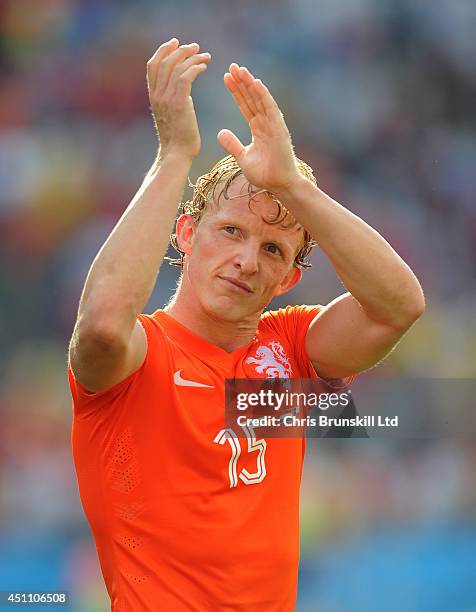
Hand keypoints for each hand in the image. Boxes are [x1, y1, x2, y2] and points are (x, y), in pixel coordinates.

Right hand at [147, 38, 210, 160]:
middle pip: (164, 62)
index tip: (176, 42)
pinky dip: (195, 68)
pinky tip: (204, 67)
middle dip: (180, 50)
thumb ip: (173, 97)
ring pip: (176, 68)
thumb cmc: (178, 139)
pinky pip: (186, 77)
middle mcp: (157, 95)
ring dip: (192, 58)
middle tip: (195, 47)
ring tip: (205, 56)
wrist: (177, 154)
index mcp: (153, 96)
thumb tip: (182, 87)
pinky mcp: (179, 104)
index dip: (163, 50)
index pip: (152, 65)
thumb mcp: (171, 113)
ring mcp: (166, 99)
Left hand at [218, 64, 300, 191]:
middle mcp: (266, 123)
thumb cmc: (265, 174)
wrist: (279, 185)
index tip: (225, 78)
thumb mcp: (242, 158)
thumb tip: (220, 133)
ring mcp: (273, 124)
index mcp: (258, 128)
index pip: (244, 105)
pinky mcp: (279, 128)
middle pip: (251, 98)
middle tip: (232, 66)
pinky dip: (263, 95)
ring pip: (260, 99)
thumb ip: (233, 144)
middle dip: (241, 82)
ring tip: (240, 69)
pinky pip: (270, 108)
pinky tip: (255, 82)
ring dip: (250, 83)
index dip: (235, 92)